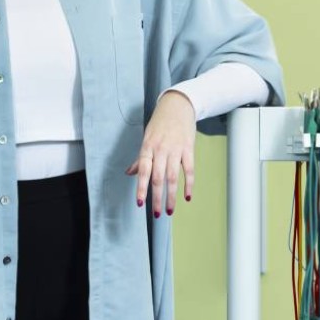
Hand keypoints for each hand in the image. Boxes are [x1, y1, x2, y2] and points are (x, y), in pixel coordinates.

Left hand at [128, 89, 196, 216]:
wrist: (178, 106)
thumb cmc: (160, 124)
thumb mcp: (146, 139)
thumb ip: (140, 158)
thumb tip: (129, 173)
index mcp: (147, 148)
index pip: (143, 172)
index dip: (141, 189)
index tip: (140, 204)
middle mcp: (160, 150)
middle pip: (158, 178)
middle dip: (157, 198)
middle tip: (157, 214)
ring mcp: (175, 149)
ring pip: (173, 177)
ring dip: (172, 195)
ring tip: (170, 210)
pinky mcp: (189, 149)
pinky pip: (189, 170)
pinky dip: (189, 184)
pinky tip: (187, 197)